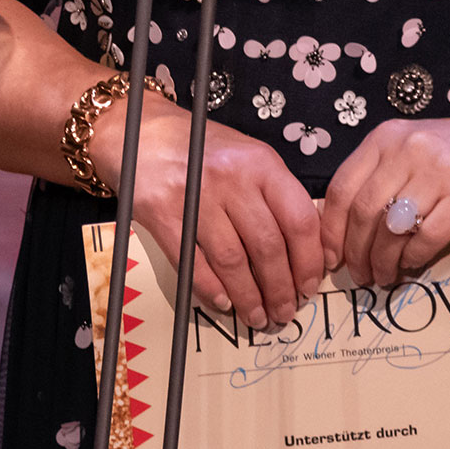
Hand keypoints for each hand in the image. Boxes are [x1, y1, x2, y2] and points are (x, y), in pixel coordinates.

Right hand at [91, 99, 325, 330]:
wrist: (139, 132)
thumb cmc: (200, 148)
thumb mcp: (247, 156)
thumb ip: (274, 194)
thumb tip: (303, 250)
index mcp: (261, 162)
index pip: (299, 219)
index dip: (309, 261)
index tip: (310, 286)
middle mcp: (231, 177)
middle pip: (267, 247)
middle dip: (281, 289)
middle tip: (285, 312)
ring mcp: (196, 196)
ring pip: (233, 261)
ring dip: (249, 297)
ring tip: (258, 316)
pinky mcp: (163, 214)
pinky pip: (195, 263)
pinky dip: (212, 290)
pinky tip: (224, 303)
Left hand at [319, 111, 449, 288]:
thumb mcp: (415, 147)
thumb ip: (382, 174)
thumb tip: (343, 223)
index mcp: (387, 137)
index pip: (343, 187)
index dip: (332, 229)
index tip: (331, 257)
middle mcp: (408, 149)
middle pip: (364, 212)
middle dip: (356, 253)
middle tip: (359, 275)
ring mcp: (439, 170)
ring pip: (392, 228)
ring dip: (382, 261)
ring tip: (382, 276)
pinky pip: (428, 237)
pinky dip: (414, 258)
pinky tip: (412, 266)